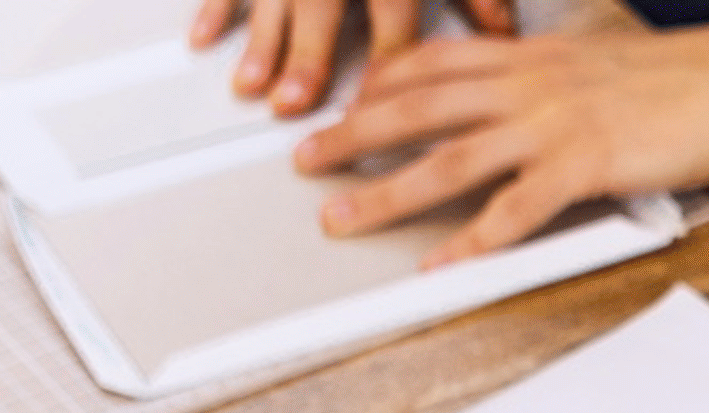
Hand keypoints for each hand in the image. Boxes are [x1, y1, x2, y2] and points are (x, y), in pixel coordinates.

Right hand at [191, 0, 510, 119]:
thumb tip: (504, 32)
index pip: (393, 18)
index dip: (387, 63)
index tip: (379, 106)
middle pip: (323, 7)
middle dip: (308, 55)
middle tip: (296, 101)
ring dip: (262, 41)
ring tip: (252, 84)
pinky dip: (215, 4)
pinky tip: (205, 37)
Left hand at [298, 24, 708, 259]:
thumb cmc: (688, 79)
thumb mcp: (604, 63)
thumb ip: (558, 85)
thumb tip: (538, 105)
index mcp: (536, 55)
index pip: (438, 61)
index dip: (383, 81)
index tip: (347, 99)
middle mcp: (532, 83)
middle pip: (419, 106)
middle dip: (354, 131)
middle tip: (308, 157)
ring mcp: (554, 124)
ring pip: (448, 158)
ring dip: (386, 190)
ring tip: (342, 215)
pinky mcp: (584, 166)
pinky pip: (514, 211)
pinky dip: (472, 242)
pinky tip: (441, 265)